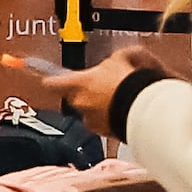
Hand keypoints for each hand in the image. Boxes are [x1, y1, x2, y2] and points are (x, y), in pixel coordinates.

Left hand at [14, 52, 139, 130]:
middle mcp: (81, 103)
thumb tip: (119, 59)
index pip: (53, 83)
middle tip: (103, 88)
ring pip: (90, 113)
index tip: (49, 81)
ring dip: (99, 108)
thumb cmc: (129, 83)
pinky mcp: (104, 132)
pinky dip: (110, 120)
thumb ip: (113, 60)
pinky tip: (122, 112)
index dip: (52, 82)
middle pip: (75, 98)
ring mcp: (91, 119)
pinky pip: (102, 125)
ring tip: (118, 101)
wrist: (142, 106)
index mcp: (80, 82)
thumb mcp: (122, 59)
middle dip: (87, 94)